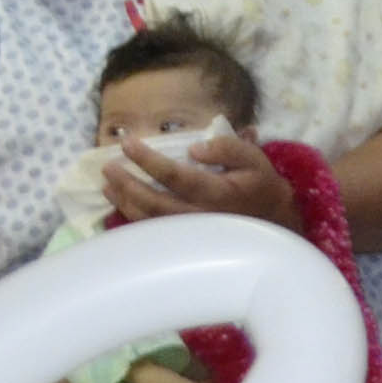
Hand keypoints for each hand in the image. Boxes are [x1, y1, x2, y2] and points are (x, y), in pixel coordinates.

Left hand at [103, 128, 300, 233]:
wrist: (274, 220)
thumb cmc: (259, 185)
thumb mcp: (254, 158)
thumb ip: (227, 147)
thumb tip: (194, 148)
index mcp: (217, 193)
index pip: (175, 175)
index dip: (148, 159)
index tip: (127, 142)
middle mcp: (200, 215)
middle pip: (154, 201)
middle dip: (127, 183)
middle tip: (108, 165)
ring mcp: (191, 231)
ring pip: (149, 219)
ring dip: (125, 201)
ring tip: (107, 184)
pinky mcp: (186, 239)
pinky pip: (153, 230)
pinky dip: (133, 216)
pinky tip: (120, 203)